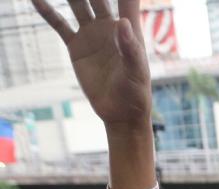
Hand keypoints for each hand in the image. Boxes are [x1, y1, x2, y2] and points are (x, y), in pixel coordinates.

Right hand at [33, 0, 151, 128]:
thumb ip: (130, 48)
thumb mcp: (137, 73)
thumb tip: (122, 23)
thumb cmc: (136, 94)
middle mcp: (110, 26)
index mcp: (129, 29)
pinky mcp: (76, 46)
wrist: (120, 113)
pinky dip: (47, 11)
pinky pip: (59, 24)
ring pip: (77, 3)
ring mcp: (92, 34)